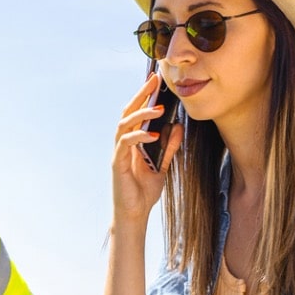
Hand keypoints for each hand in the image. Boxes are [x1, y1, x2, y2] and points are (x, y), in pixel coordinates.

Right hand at [111, 72, 183, 224]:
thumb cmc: (144, 191)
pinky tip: (153, 134)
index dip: (144, 97)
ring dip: (140, 114)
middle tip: (153, 81)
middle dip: (140, 96)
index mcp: (132, 142)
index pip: (136, 114)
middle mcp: (123, 144)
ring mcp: (118, 153)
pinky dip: (138, 136)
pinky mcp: (117, 164)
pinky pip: (125, 144)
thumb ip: (168, 147)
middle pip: (127, 113)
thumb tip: (177, 126)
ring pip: (124, 125)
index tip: (156, 81)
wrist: (134, 214)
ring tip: (158, 109)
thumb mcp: (162, 165)